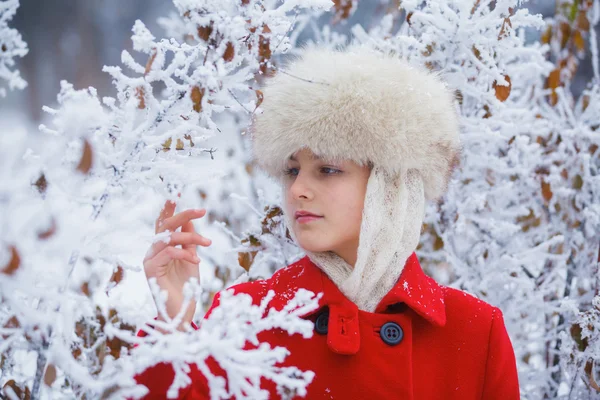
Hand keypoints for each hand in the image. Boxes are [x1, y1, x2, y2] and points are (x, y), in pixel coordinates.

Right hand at [143, 199, 211, 330]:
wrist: (180, 312)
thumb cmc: (185, 287)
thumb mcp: (191, 258)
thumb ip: (188, 240)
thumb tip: (190, 221)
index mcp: (162, 247)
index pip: (164, 223)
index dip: (169, 208)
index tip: (177, 191)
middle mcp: (152, 251)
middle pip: (165, 226)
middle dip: (183, 215)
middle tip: (201, 210)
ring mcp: (149, 259)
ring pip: (168, 238)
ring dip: (190, 238)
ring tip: (207, 244)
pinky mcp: (150, 270)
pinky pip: (168, 253)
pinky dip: (185, 253)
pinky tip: (197, 260)